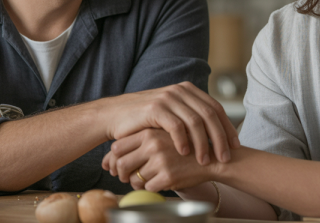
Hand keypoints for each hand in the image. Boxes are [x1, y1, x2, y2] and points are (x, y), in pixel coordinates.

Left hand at [102, 128, 216, 191]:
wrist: (214, 156)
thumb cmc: (184, 146)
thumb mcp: (161, 136)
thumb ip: (137, 143)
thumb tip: (106, 161)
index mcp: (149, 131)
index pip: (116, 147)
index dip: (114, 160)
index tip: (120, 165)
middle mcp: (152, 144)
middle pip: (120, 164)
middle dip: (122, 174)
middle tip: (127, 176)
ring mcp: (160, 159)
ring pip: (134, 179)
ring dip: (138, 182)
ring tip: (149, 177)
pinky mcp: (168, 175)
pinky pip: (148, 188)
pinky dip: (152, 187)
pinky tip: (161, 181)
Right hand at [104, 82, 238, 165]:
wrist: (114, 116)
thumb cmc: (144, 120)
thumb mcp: (171, 113)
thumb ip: (190, 116)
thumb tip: (216, 131)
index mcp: (187, 90)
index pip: (215, 108)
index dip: (227, 127)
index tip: (235, 145)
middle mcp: (180, 90)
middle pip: (209, 114)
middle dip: (220, 138)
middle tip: (225, 157)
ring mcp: (168, 98)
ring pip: (195, 122)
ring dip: (203, 143)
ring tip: (205, 160)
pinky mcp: (155, 108)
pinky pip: (176, 126)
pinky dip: (183, 141)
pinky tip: (185, 154)